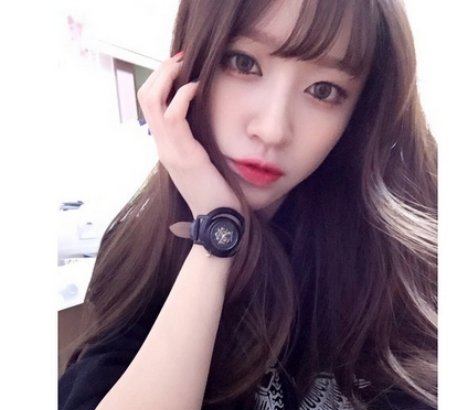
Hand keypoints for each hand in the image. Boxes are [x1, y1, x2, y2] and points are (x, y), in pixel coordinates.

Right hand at [137, 54, 241, 217]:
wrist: (219, 220)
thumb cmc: (217, 193)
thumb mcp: (204, 162)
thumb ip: (198, 143)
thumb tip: (206, 123)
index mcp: (167, 147)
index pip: (151, 105)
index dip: (161, 80)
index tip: (180, 66)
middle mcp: (163, 147)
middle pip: (145, 98)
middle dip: (161, 71)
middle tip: (180, 58)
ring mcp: (170, 151)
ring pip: (153, 102)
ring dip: (168, 76)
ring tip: (185, 65)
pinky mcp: (184, 155)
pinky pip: (174, 116)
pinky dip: (182, 96)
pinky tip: (196, 87)